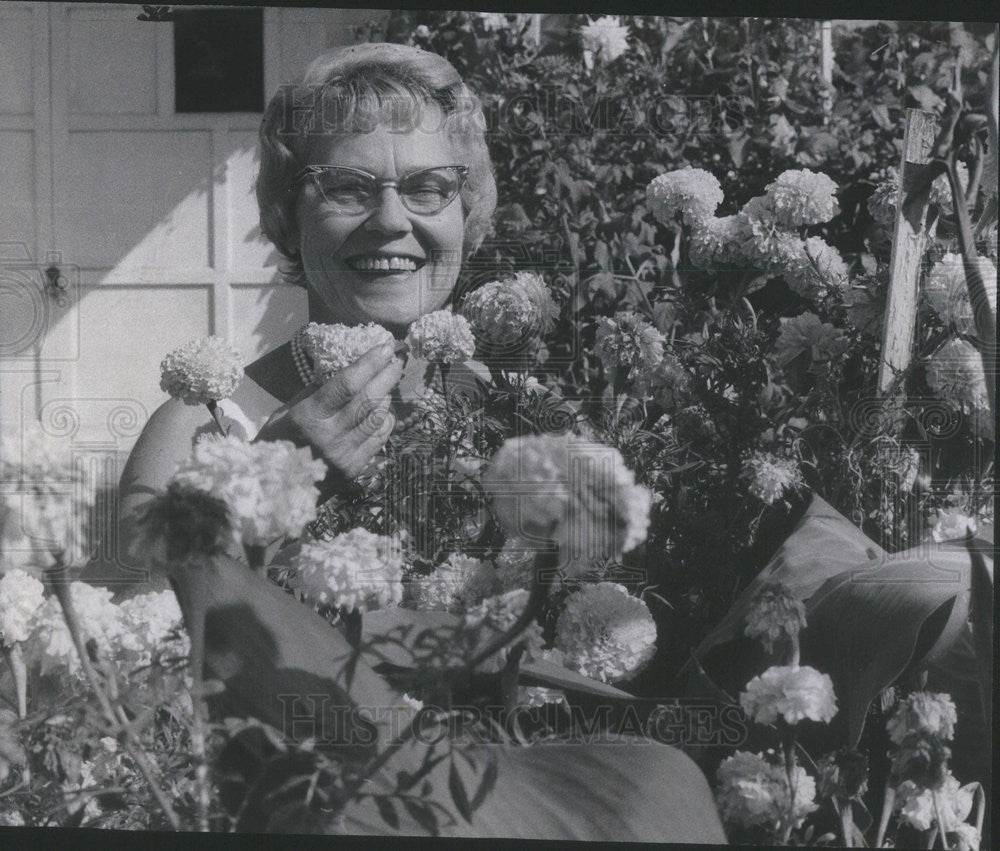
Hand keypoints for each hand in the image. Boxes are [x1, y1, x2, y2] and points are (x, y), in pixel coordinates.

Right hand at [256, 342, 402, 494]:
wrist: (270, 492)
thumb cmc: (274, 444)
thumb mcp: (284, 413)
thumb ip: (313, 393)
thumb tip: (341, 370)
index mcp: (307, 417)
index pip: (346, 385)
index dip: (368, 364)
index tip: (383, 347)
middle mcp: (329, 436)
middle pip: (368, 400)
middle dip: (386, 376)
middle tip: (397, 359)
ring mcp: (344, 455)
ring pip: (377, 419)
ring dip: (387, 396)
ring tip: (390, 381)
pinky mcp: (353, 470)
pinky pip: (378, 439)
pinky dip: (385, 421)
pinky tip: (385, 409)